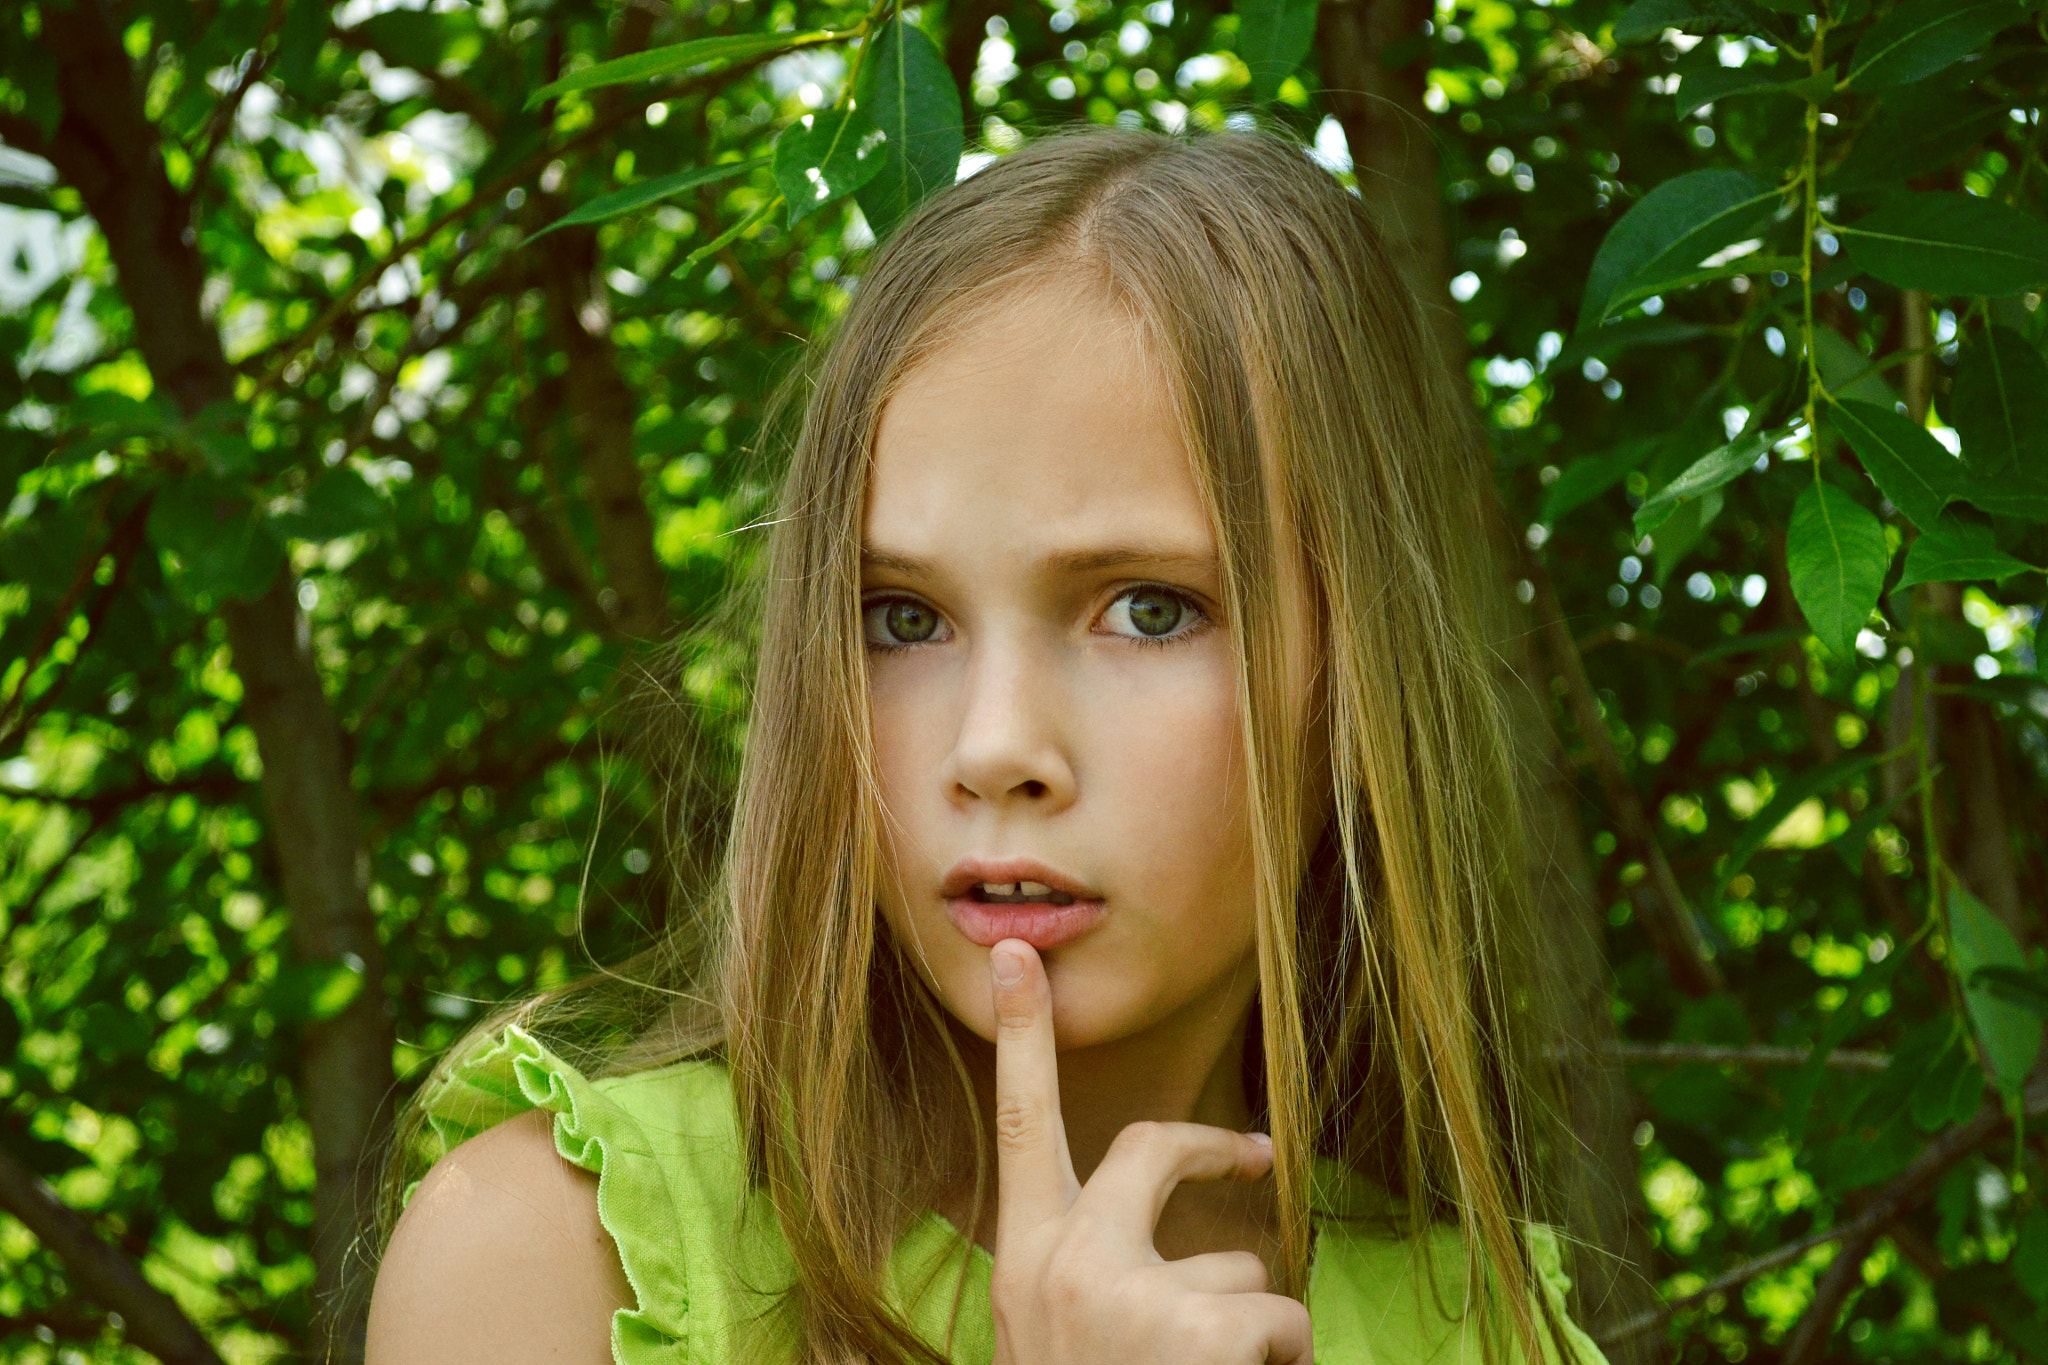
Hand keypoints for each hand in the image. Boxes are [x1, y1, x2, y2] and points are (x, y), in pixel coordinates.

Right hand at [986, 939, 1313, 1364]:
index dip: (1018, 1033)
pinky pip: (1282, 1322)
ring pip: (1237, 1270)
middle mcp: (1066, 1263)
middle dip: (1212, 1147)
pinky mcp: (1204, 1332)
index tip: (1016, 952)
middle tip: (1257, 1155)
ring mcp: (1133, 1294)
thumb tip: (1164, 1252)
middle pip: (1153, 1147)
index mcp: (1022, 1262)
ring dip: (1246, 1332)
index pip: (1018, 1123)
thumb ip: (1083, 1283)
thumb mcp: (1051, 1340)